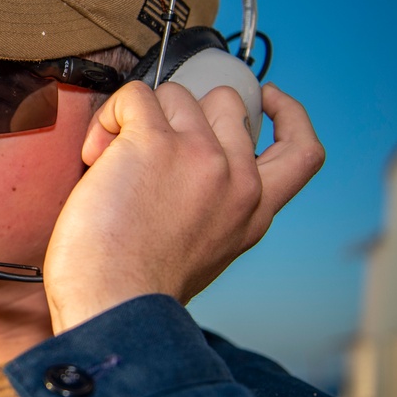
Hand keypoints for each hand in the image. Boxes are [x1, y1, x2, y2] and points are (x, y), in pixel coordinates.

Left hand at [43, 81, 324, 333]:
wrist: (114, 301)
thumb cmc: (136, 289)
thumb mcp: (206, 255)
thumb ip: (215, 212)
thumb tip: (182, 176)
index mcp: (253, 211)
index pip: (301, 150)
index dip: (288, 114)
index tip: (265, 97)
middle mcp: (236, 180)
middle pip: (226, 103)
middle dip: (184, 112)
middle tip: (148, 143)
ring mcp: (199, 155)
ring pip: (176, 94)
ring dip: (139, 117)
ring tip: (110, 160)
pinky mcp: (154, 142)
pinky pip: (134, 97)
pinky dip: (110, 116)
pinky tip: (96, 155)